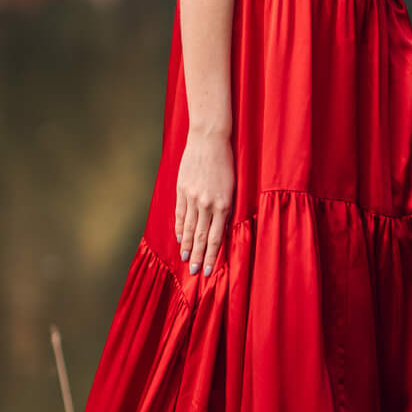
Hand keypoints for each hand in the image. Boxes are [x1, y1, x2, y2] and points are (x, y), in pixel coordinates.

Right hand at [175, 127, 233, 275]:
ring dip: (187, 246)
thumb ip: (226, 209)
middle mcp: (207, 204)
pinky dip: (179, 228)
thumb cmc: (226, 161)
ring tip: (185, 259)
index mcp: (223, 204)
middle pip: (201, 237)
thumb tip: (221, 230)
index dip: (212, 256)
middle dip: (198, 256)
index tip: (209, 270)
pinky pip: (180, 213)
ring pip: (188, 228)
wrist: (209, 139)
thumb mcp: (232, 186)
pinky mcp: (182, 190)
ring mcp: (192, 197)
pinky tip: (179, 238)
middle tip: (195, 272)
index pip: (216, 238)